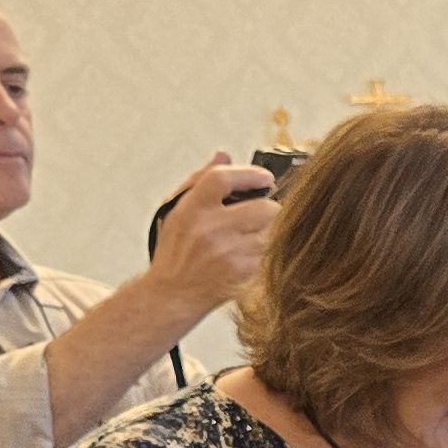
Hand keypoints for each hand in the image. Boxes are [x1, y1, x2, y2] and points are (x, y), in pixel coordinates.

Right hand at [140, 154, 277, 309]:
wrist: (172, 293)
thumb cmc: (176, 251)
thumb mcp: (177, 211)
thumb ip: (200, 180)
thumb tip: (223, 154)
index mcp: (191, 209)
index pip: (223, 178)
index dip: (250, 174)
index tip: (264, 177)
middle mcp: (211, 230)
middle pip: (265, 207)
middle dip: (268, 209)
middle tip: (261, 215)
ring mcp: (230, 253)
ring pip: (275, 232)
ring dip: (271, 232)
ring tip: (253, 237)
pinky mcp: (245, 274)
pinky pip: (274, 254)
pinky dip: (269, 253)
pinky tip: (252, 256)